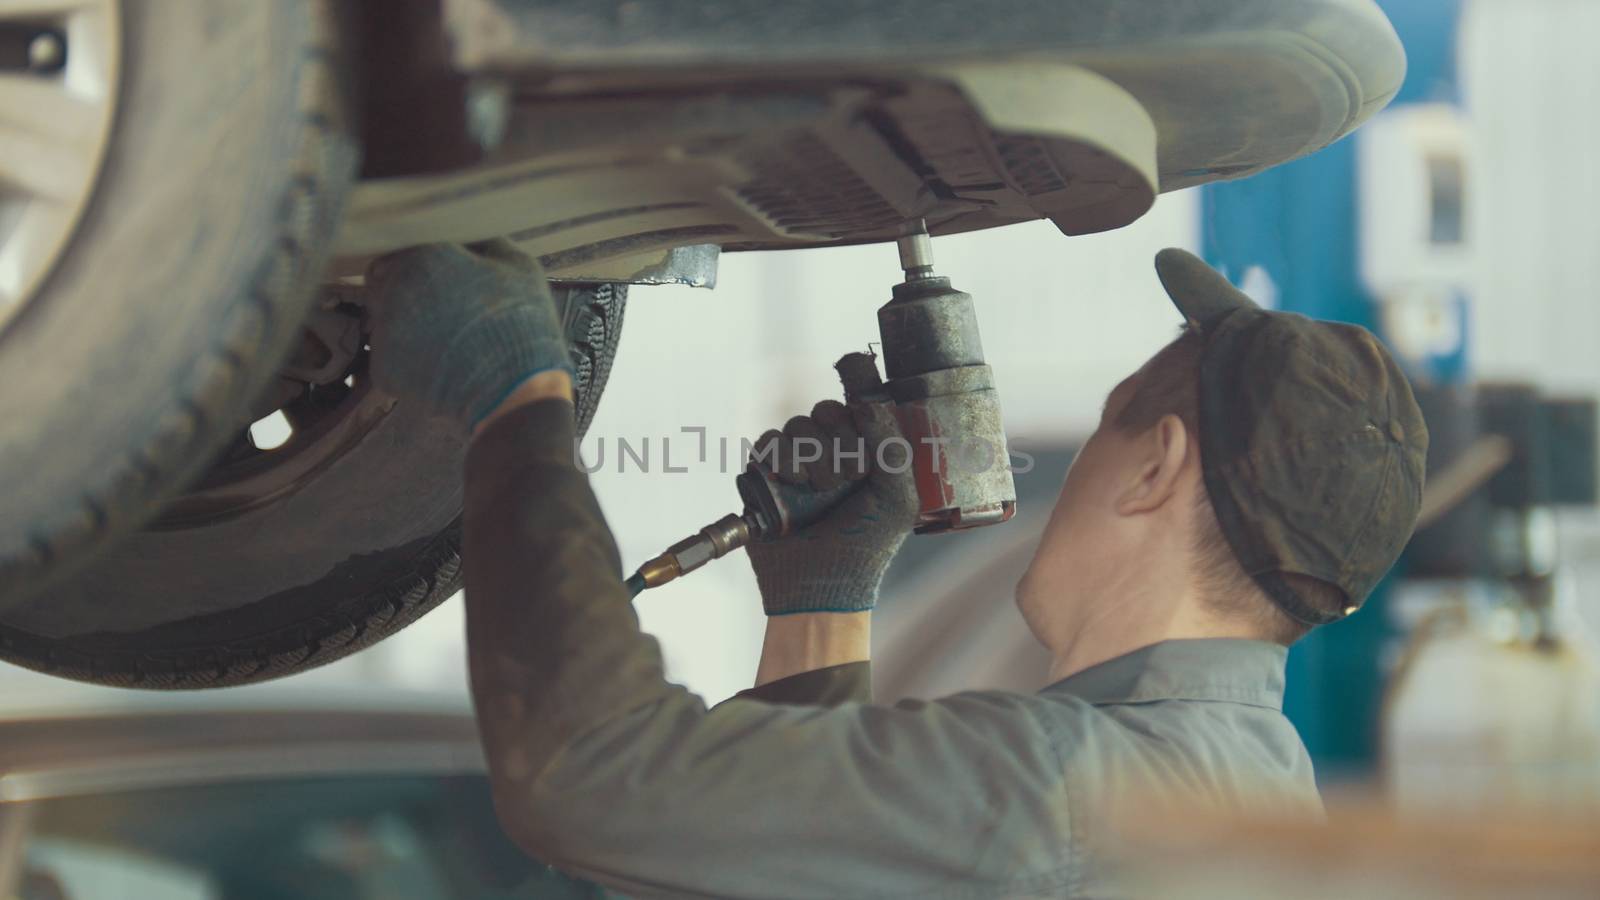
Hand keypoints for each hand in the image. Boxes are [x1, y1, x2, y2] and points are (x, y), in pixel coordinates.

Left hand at [364, 240, 573, 430]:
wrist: (515, 391)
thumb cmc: (522, 323)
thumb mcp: (519, 266)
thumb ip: (484, 241)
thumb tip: (468, 234)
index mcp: (424, 257)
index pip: (402, 247)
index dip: (421, 261)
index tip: (442, 276)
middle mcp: (393, 289)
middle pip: (384, 280)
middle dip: (405, 288)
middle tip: (440, 307)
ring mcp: (383, 332)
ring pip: (383, 317)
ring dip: (405, 322)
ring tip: (445, 338)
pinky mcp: (382, 369)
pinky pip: (390, 354)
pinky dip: (409, 357)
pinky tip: (441, 363)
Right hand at [746, 398, 918, 615]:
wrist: (822, 587)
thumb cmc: (866, 548)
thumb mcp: (898, 499)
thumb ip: (892, 449)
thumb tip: (870, 404)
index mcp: (863, 454)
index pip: (856, 409)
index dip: (857, 420)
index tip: (862, 457)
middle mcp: (829, 454)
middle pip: (824, 411)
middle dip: (834, 441)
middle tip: (843, 480)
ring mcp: (796, 464)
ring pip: (795, 426)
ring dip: (809, 452)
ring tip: (817, 488)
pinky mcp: (764, 478)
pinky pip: (765, 443)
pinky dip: (778, 454)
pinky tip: (790, 479)